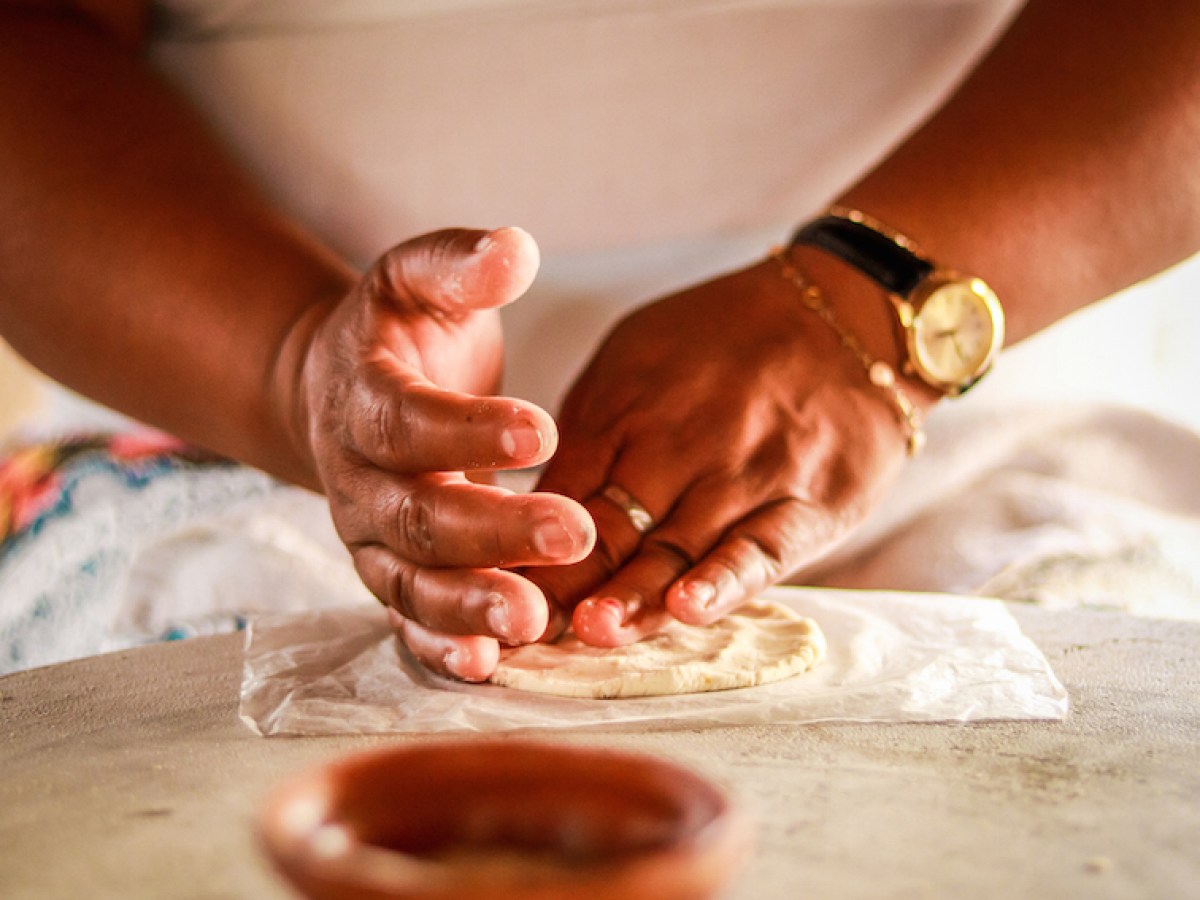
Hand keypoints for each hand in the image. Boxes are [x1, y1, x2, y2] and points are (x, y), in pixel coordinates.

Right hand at [280, 227, 594, 679]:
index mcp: (364, 399)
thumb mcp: (419, 279)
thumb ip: (459, 263)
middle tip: (574, 534)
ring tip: (536, 622)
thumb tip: (515, 249)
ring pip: (410, 582)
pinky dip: (443, 647)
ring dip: (470, 604)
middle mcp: (358, 478)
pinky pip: (409, 619)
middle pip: (416, 515)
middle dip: (494, 529)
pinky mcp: (390, 574)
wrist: (341, 391)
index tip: (544, 430)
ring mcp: (369, 537)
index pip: (408, 420)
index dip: (468, 429)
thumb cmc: (401, 334)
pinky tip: (492, 666)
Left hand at [527, 253, 914, 645]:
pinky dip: (723, 581)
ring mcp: (746, 476)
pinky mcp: (806, 506)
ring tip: (591, 631)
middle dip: (567, 582)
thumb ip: (586, 431)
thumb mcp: (635, 358)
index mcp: (628, 408)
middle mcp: (683, 443)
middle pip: (613, 525)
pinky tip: (688, 608)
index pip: (564, 488)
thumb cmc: (724, 342)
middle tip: (524, 630)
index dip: (526, 544)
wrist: (845, 315)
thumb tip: (529, 507)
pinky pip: (759, 549)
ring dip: (632, 594)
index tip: (493, 592)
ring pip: (679, 549)